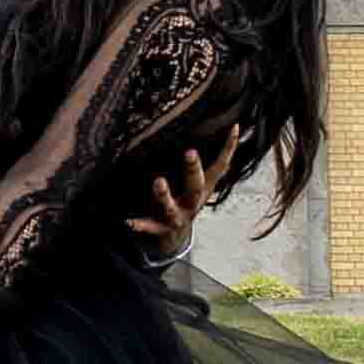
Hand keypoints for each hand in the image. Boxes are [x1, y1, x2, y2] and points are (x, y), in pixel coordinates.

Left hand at [127, 131, 239, 257]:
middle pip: (196, 186)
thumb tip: (220, 126)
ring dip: (164, 195)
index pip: (220, 166)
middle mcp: (194, 202)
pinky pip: (150, 227)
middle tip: (190, 152)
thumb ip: (202, 159)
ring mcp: (178, 216)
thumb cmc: (185, 201)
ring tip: (158, 182)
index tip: (234, 127)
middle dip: (193, 169)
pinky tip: (129, 222)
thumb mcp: (198, 182)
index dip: (229, 148)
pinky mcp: (161, 229)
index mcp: (204, 188)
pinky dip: (140, 225)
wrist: (175, 237)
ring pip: (171, 207)